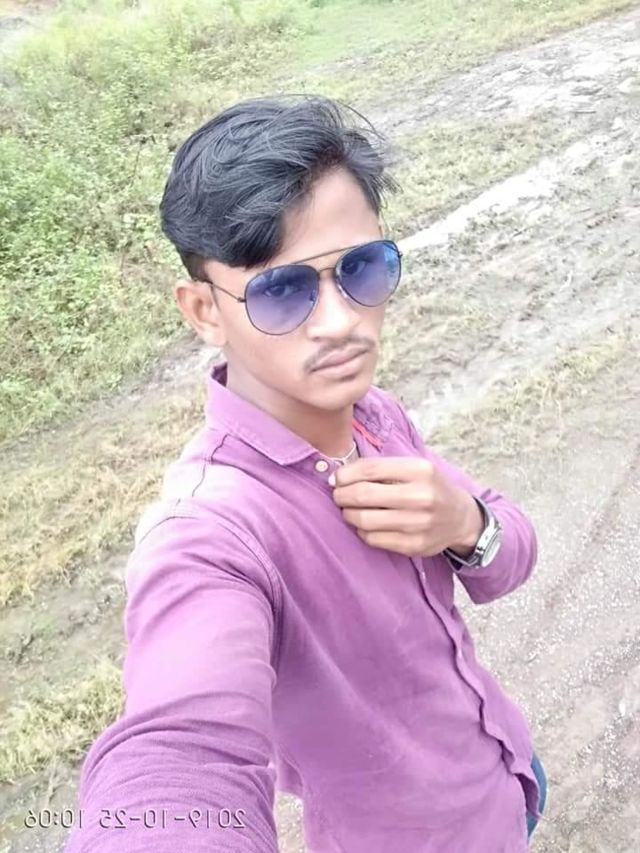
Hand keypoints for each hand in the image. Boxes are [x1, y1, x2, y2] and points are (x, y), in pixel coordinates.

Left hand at [329, 457, 483, 557]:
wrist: (460, 518)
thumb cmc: (430, 488)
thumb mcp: (414, 468)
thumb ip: (381, 469)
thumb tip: (338, 477)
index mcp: (420, 470)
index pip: (369, 469)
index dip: (345, 475)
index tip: (336, 479)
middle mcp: (421, 496)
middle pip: (362, 495)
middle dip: (342, 495)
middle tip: (339, 496)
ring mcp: (418, 524)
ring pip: (364, 520)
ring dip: (349, 514)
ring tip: (350, 510)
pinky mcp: (414, 545)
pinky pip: (373, 539)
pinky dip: (362, 531)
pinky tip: (366, 525)